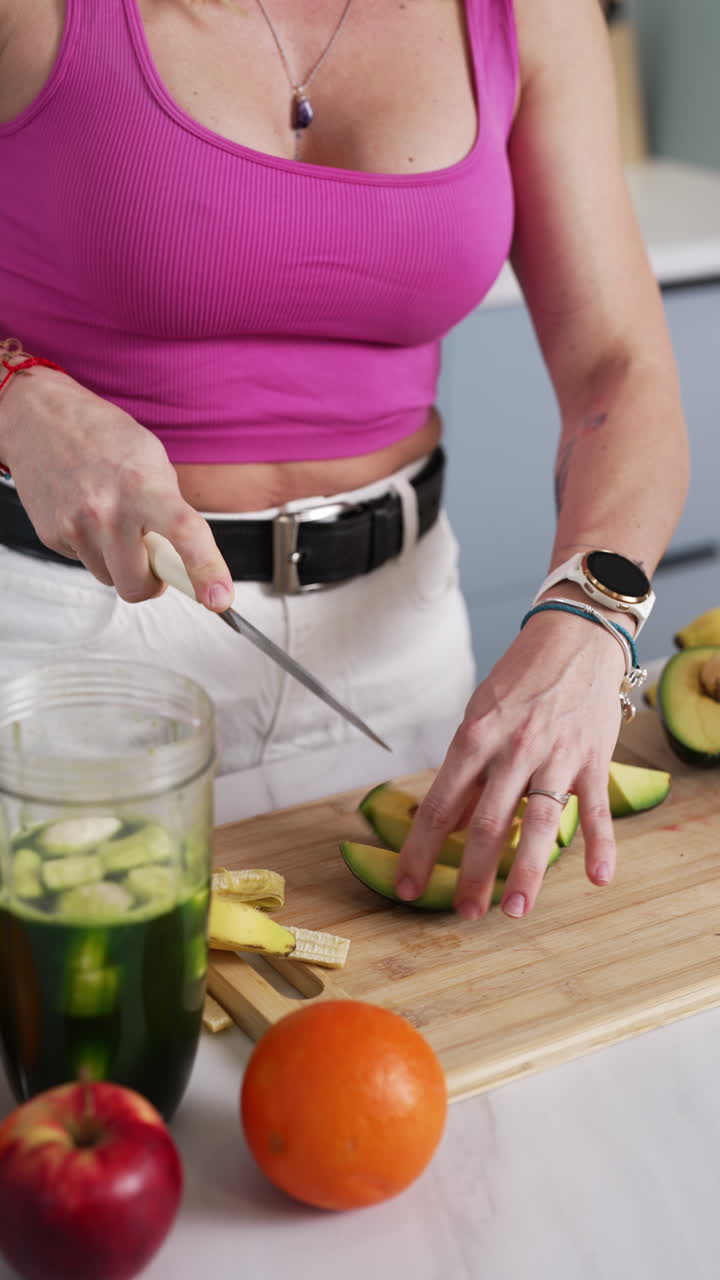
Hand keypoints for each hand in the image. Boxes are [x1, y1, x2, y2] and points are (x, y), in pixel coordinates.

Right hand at [0, 370, 232, 607]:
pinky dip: (94, 549)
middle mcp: (106, 510)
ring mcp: (75, 526)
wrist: (40, 418)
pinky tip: (88, 515)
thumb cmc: (104, 438)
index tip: (219, 598)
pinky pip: (86, 563)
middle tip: (153, 556)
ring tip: (114, 521)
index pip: (184, 532)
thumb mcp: (152, 461)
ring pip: (111, 579)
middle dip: (150, 581)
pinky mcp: (51, 536)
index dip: (206, 569)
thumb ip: (172, 510)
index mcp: (144, 486)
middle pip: (137, 586)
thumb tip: (187, 557)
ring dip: (120, 563)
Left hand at [393, 612, 625, 919]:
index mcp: (474, 738)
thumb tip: (452, 823)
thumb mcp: (481, 718)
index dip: (421, 851)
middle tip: (464, 914)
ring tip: (514, 910)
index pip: (440, 806)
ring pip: (538, 822)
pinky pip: (595, 808)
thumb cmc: (520, 680)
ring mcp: (556, 756)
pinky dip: (601, 845)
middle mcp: (512, 750)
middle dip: (474, 874)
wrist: (575, 637)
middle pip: (488, 823)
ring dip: (527, 872)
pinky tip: (599, 879)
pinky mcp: (593, 759)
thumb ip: (469, 773)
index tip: (408, 886)